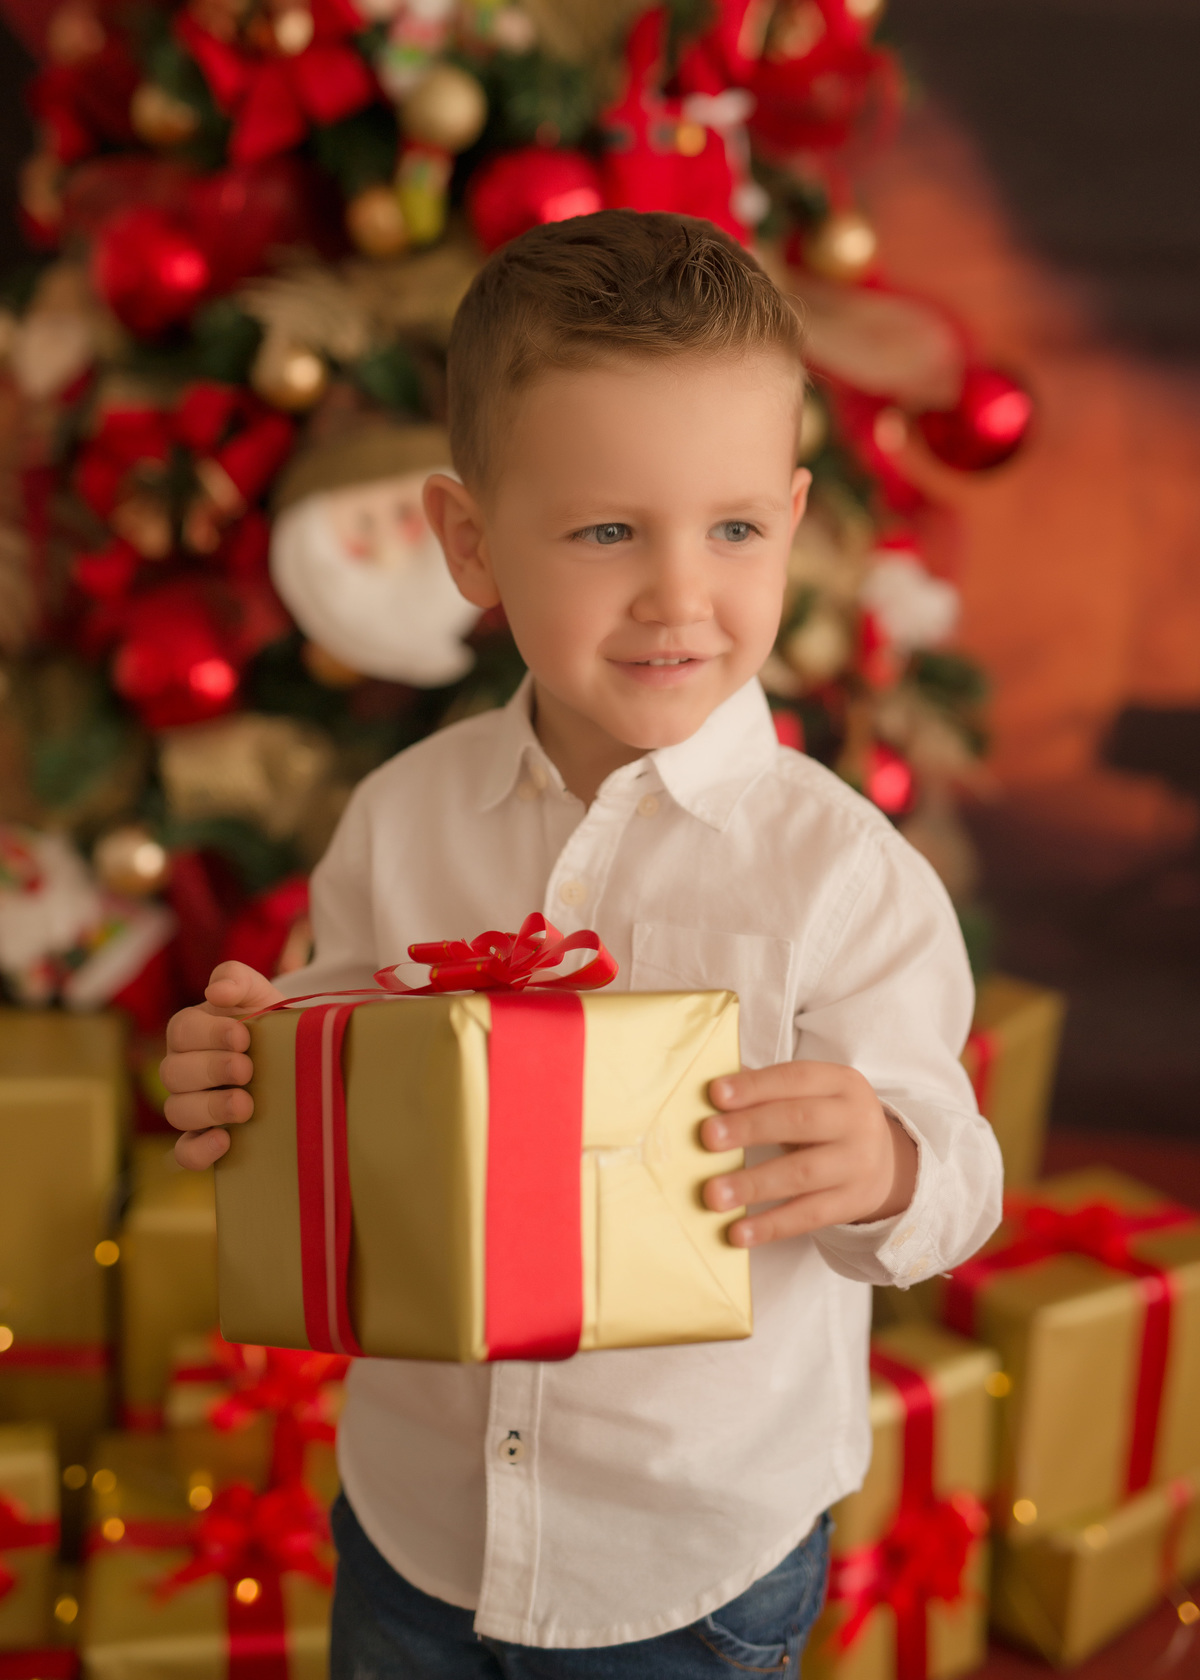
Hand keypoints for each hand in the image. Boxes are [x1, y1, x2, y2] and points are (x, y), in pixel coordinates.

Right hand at [161, 962, 282, 1170]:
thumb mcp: (260, 994)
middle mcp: (183, 1070)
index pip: (181, 1031)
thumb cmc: (273, 1024)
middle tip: (247, 1069)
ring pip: (176, 1111)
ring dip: (209, 1108)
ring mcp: (190, 1106)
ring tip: (245, 1106)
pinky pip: (185, 1152)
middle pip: (173, 1073)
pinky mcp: (204, 1140)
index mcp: (191, 1032)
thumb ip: (237, 978)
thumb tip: (215, 991)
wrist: (300, 1060)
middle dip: (211, 1069)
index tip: (244, 1036)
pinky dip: (199, 1150)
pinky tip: (225, 1140)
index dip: (209, 1034)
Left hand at [700, 1061, 917, 1246]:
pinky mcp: (852, 1203)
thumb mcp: (812, 1096)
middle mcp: (856, 1119)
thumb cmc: (827, 1122)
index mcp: (842, 1082)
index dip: (755, 1085)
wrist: (884, 1163)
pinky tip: (738, 1232)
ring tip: (713, 1194)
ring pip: (801, 1173)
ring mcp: (858, 1164)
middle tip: (707, 1137)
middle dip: (750, 1128)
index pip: (796, 1077)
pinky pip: (808, 1215)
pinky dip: (770, 1225)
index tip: (715, 1093)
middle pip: (799, 1120)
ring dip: (753, 1184)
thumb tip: (712, 1092)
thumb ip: (769, 1091)